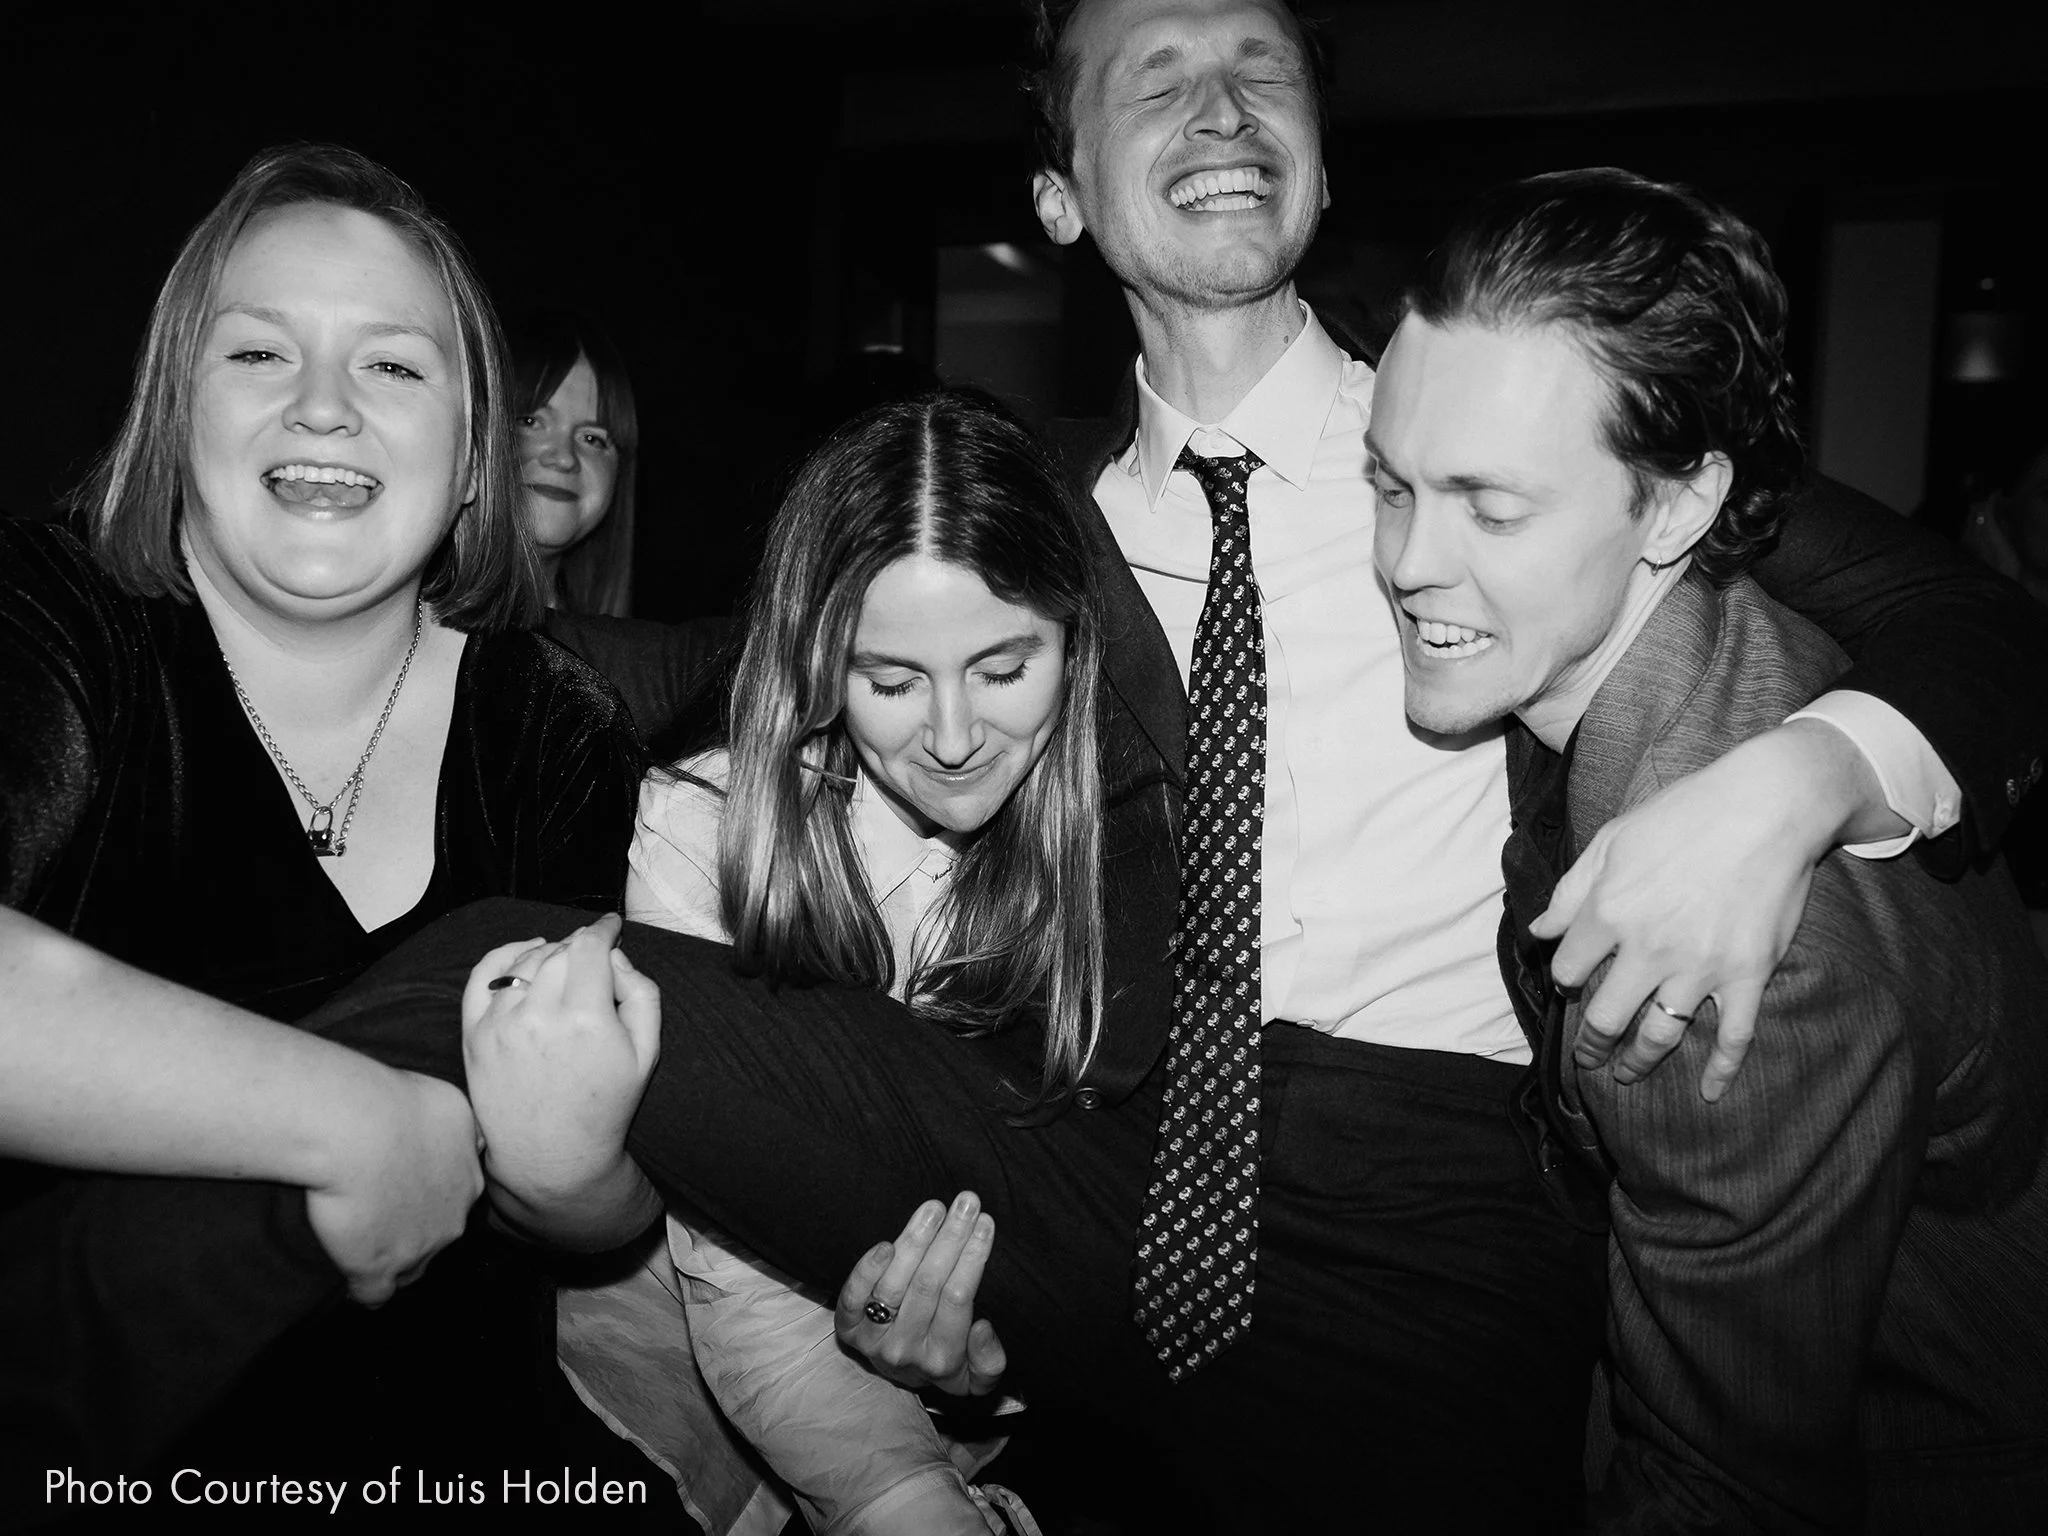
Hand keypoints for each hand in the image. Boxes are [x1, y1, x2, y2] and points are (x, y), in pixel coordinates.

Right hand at [305, 1068, 482, 1305]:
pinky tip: (352, 1284)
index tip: (403, 1185)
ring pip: (414, 1265)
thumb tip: (445, 1128)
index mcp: (469, 1173)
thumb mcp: (443, 1102)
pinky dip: (365, 1290)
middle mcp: (455, 1213)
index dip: (429, 1192)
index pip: (456, 1194)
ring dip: (394, 1259)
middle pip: (441, 1231)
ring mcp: (420, 1246)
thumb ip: (454, 1124)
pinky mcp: (379, 1268)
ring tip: (364, 1249)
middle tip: (380, 1213)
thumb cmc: (392, 1101)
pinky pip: (376, 1295)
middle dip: (418, 1226)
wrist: (360, 1128)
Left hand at [461, 916, 661, 1235]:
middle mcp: (539, 1017)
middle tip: (594, 957)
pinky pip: (484, 976)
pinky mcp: (474, 1036)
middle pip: (559, 950)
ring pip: (525, 960)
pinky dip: (504, 956)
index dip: (604, 929)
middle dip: (580, 945)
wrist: (552, 1156)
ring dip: (548, 952)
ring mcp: (501, 1026)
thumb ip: (643, 993)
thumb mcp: (647, 1053)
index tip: (612, 926)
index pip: (590, 946)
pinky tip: (525, 955)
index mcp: (587, 1020)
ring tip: (565, 964)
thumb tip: (615, 957)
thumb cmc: (606, 1104)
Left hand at [836, 1192, 1006, 1396]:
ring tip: (934, 1208)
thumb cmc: (947, 1362)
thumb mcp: (979, 1378)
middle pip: (928, 1284)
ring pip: (894, 1284)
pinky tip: (886, 1244)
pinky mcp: (848, 1327)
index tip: (986, 1222)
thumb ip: (990, 1360)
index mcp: (943, 1360)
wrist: (903, 1377)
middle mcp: (905, 1350)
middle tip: (966, 1202)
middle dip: (951, 1237)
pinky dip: (866, 1270)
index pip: (959, 1299)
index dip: (972, 1257)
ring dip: (915, 1240)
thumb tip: (982, 1327)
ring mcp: (873, 1339)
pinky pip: (852, 1298)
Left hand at [1531, 724, 1852, 1100]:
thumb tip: (1540, 929)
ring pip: (1658, 1036)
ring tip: (1625, 1075)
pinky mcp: (1746, 975)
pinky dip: (1722, 1071)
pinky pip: (1733, 1037)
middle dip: (1591, 1043)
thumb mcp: (1613, 840)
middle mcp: (1648, 948)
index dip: (1564, 979)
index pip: (1568, 968)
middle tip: (1588, 1056)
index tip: (1570, 984)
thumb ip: (1572, 890)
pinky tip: (1709, 1094)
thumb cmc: (1684, 814)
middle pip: (1605, 1016)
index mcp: (1609, 912)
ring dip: (1637, 1063)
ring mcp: (1699, 968)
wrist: (1767, 806)